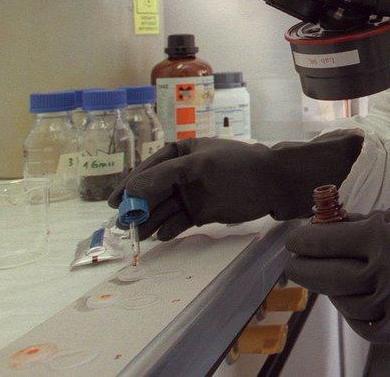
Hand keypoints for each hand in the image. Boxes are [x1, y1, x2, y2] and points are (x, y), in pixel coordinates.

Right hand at [108, 131, 362, 240]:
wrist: (274, 184)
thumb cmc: (238, 167)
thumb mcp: (200, 166)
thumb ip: (164, 177)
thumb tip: (131, 192)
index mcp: (181, 153)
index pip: (149, 168)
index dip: (130, 184)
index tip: (115, 201)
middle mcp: (183, 174)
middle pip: (152, 191)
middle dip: (137, 207)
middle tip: (123, 223)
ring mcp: (191, 194)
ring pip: (163, 209)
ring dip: (150, 221)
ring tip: (138, 235)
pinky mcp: (201, 213)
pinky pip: (177, 222)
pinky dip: (169, 229)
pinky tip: (163, 236)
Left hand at [284, 204, 389, 343]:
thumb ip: (363, 224)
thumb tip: (327, 228)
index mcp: (386, 239)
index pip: (328, 242)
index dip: (305, 240)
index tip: (294, 238)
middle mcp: (385, 275)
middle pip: (327, 274)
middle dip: (304, 266)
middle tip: (294, 260)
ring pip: (342, 301)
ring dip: (327, 288)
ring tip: (324, 276)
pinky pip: (361, 324)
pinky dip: (349, 311)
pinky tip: (345, 298)